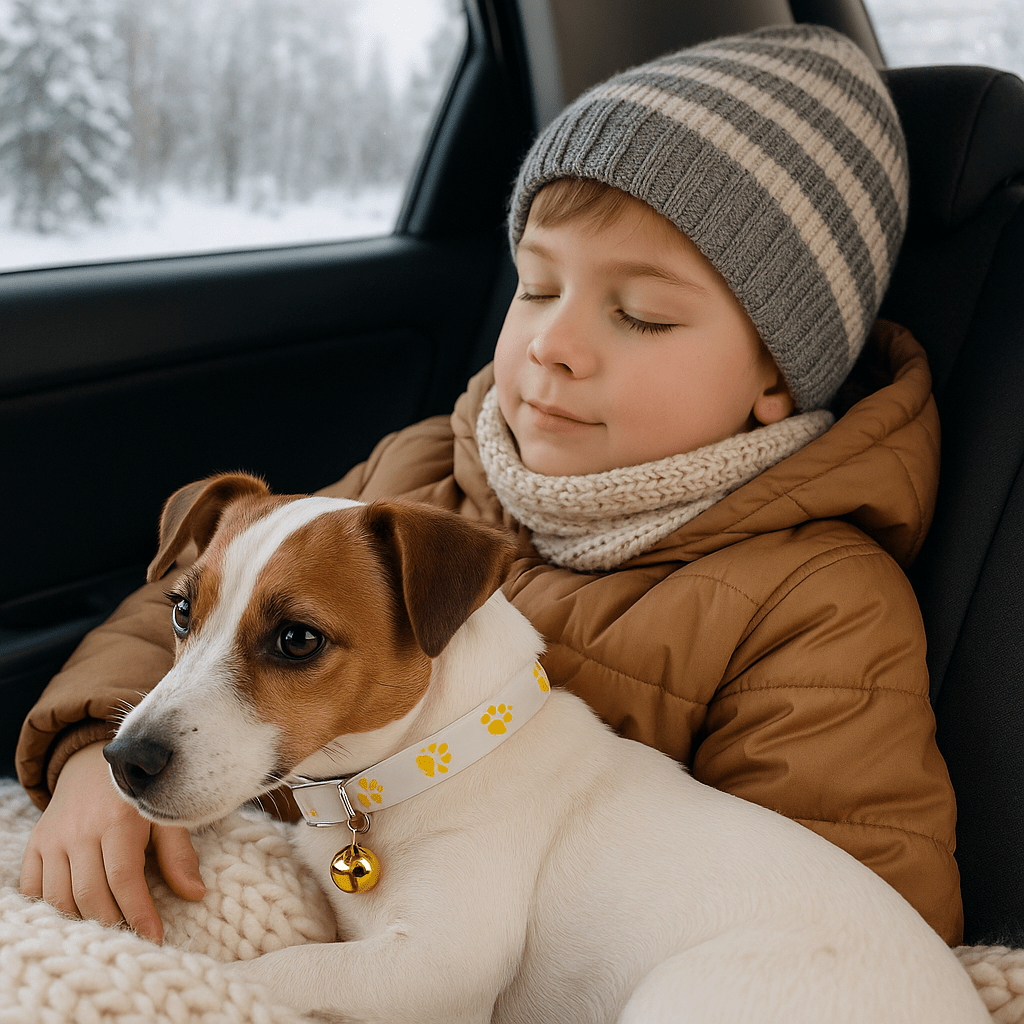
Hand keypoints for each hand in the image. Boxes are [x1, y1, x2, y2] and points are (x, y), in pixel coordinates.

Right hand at [19, 740, 204, 943]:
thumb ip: (179, 855)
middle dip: (113, 923)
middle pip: (90, 894)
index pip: (124, 879)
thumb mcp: (165, 816)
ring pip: (60, 897)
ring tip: (108, 930)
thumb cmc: (138, 797)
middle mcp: (81, 831)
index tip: (154, 937)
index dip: (139, 913)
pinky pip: (33, 888)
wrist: (94, 764)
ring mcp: (54, 838)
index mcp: (118, 821)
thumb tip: (196, 894)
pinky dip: (48, 908)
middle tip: (131, 939)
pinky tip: (72, 914)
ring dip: (82, 921)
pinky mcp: (36, 843)